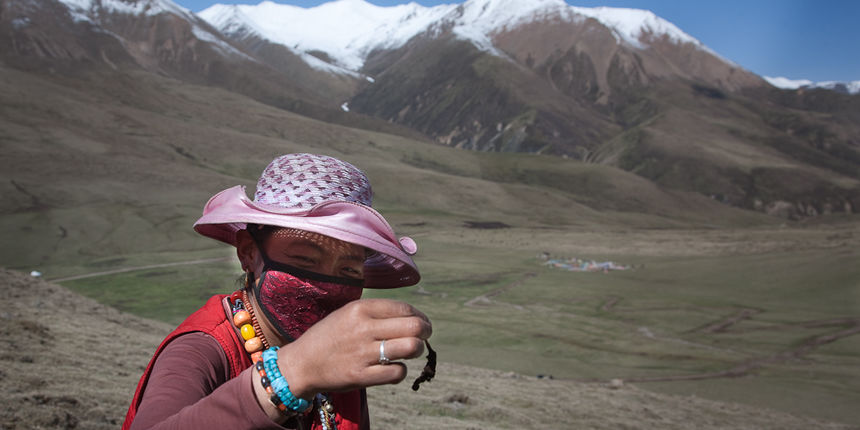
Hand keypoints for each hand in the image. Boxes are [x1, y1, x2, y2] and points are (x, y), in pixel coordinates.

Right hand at [274, 299, 431, 399]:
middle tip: (423, 336)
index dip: (419, 316)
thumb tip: (412, 317)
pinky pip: (397, 372)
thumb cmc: (330, 336)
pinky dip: (400, 370)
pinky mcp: (361, 376)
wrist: (302, 364)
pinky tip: (393, 367)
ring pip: (410, 347)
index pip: (404, 308)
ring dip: (416, 350)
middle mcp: (363, 329)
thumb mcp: (348, 313)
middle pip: (414, 327)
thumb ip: (377, 312)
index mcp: (360, 309)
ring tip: (410, 351)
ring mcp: (363, 353)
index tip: (421, 322)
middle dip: (425, 331)